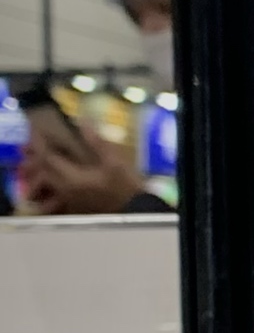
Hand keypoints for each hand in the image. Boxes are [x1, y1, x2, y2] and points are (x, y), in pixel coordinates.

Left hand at [19, 123, 145, 215]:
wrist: (135, 212)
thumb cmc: (126, 187)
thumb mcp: (114, 162)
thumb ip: (97, 142)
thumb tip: (84, 121)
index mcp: (71, 178)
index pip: (47, 157)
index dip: (41, 142)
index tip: (40, 130)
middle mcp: (64, 188)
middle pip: (44, 169)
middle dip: (40, 154)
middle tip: (43, 141)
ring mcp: (68, 197)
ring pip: (48, 179)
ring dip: (45, 166)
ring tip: (50, 155)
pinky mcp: (74, 203)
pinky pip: (56, 188)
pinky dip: (54, 177)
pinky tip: (62, 171)